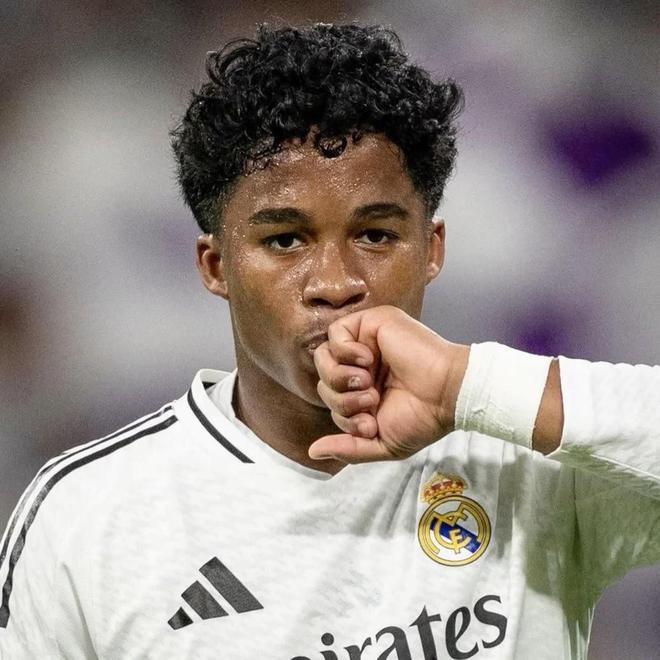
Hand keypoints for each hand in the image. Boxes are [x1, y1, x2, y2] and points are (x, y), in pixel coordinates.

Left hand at [309, 305, 469, 462]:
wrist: (447, 394)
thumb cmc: (422, 418)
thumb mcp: (381, 443)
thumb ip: (348, 448)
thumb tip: (313, 452)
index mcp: (364, 390)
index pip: (331, 400)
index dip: (343, 417)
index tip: (370, 424)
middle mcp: (362, 366)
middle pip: (323, 381)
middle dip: (341, 400)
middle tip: (372, 401)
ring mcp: (366, 343)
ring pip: (323, 357)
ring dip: (341, 377)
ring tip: (368, 382)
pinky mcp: (370, 323)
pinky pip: (334, 333)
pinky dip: (344, 351)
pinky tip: (368, 360)